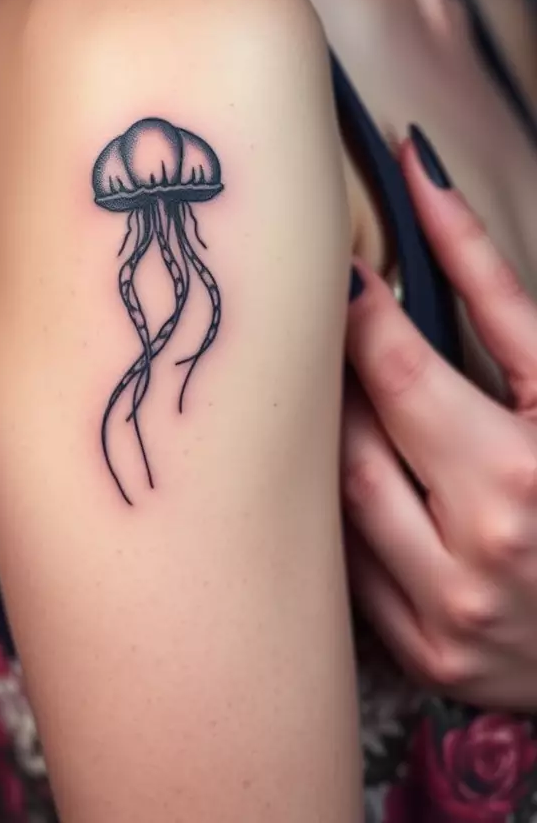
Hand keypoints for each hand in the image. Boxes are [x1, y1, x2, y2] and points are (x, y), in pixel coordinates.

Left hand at [342, 129, 536, 709]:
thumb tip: (424, 179)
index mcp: (523, 474)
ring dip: (322, 442)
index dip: (354, 314)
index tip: (336, 277)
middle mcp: (480, 555)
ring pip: (334, 504)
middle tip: (318, 336)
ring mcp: (449, 617)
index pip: (398, 372)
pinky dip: (337, 510)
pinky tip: (347, 475)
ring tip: (330, 400)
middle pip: (349, 439)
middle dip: (328, 379)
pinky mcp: (428, 656)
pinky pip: (347, 567)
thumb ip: (491, 287)